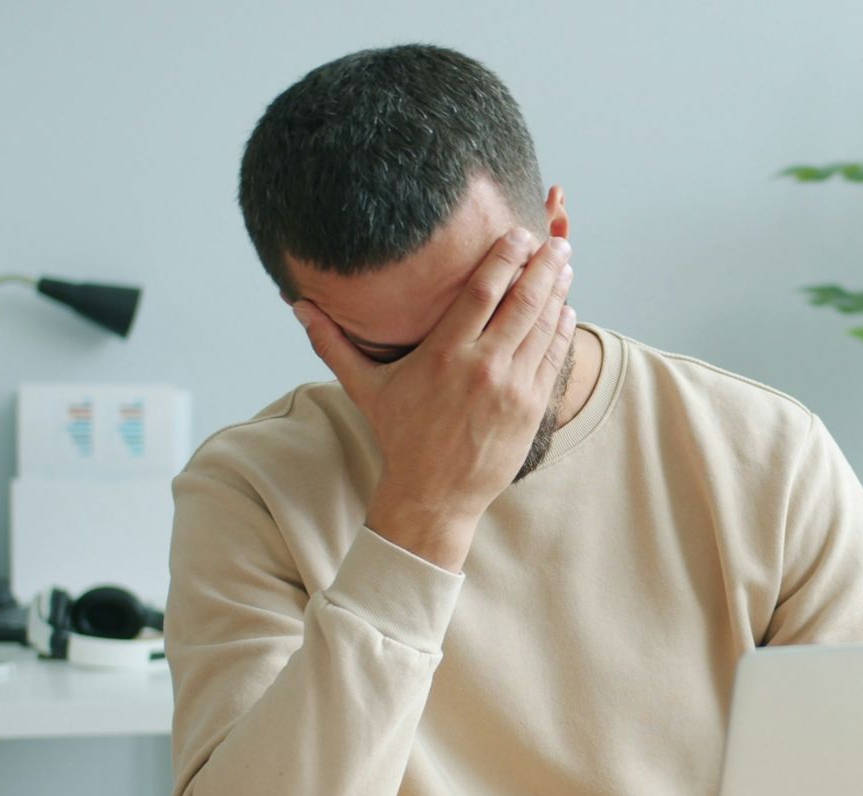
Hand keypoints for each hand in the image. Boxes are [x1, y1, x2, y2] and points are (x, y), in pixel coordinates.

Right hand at [293, 229, 576, 569]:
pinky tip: (565, 308)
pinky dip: (561, 331)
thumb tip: (297, 306)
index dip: (504, 258)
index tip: (518, 235)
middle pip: (522, 302)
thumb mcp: (365, 388)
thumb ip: (334, 343)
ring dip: (557, 292)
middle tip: (554, 240)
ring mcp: (511, 388)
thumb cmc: (401, 437)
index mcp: (444, 355)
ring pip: (542, 328)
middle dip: (542, 267)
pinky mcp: (530, 408)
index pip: (482, 292)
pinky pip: (552, 359)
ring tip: (565, 264)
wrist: (435, 494)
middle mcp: (482, 367)